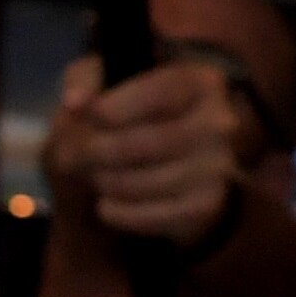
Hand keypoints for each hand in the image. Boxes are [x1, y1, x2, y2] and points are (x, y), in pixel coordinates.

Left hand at [47, 55, 247, 244]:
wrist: (157, 160)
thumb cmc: (129, 110)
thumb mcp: (105, 81)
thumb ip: (84, 80)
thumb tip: (75, 102)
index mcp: (201, 81)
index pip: (163, 92)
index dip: (121, 106)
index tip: (90, 116)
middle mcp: (220, 123)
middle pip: (156, 141)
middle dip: (105, 151)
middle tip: (76, 156)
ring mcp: (219, 167)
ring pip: (154, 182)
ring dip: (111, 183)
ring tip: (94, 177)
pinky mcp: (208, 205)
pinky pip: (160, 216)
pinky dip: (124, 214)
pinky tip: (106, 205)